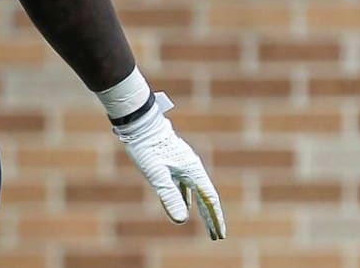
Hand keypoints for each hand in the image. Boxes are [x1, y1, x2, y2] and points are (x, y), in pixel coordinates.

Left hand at [115, 94, 226, 239]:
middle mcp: (191, 167)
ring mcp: (183, 165)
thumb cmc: (147, 147)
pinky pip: (184, 186)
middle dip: (211, 218)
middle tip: (217, 237)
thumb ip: (169, 196)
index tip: (220, 235)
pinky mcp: (173, 163)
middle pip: (206, 197)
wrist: (139, 122)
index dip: (215, 218)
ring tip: (207, 226)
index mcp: (192, 170)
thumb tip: (181, 220)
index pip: (209, 199)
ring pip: (195, 192)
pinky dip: (187, 199)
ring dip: (201, 210)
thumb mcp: (156, 174)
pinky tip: (185, 207)